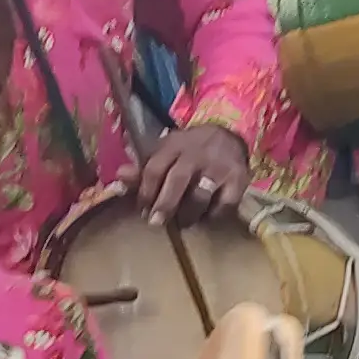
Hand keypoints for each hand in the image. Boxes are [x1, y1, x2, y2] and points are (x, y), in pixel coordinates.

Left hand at [134, 121, 248, 221]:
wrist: (229, 135)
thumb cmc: (190, 150)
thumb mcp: (166, 152)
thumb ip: (143, 168)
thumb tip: (119, 177)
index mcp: (174, 145)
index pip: (155, 168)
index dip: (145, 192)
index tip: (142, 209)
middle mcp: (197, 153)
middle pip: (177, 181)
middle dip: (164, 205)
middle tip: (156, 223)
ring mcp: (220, 167)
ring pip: (200, 196)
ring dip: (187, 214)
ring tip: (182, 223)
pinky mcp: (238, 180)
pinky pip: (224, 205)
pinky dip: (213, 216)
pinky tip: (205, 217)